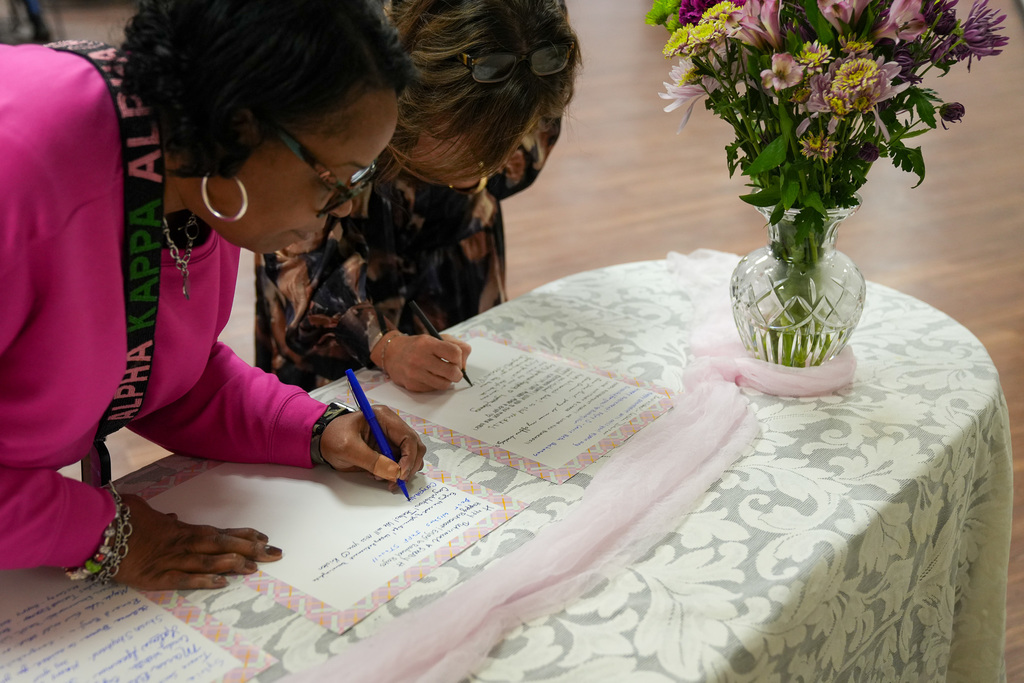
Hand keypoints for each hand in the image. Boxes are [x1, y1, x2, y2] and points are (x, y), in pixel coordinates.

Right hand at [114, 494, 281, 589]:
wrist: (97, 529)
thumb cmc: (120, 517)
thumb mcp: (145, 511)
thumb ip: (163, 517)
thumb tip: (174, 517)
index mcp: (182, 529)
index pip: (220, 532)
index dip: (243, 535)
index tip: (264, 537)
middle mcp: (182, 543)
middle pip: (222, 544)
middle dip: (250, 549)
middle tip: (275, 553)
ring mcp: (171, 560)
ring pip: (209, 561)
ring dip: (233, 564)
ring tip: (255, 567)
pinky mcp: (156, 577)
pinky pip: (184, 579)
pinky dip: (204, 581)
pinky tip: (222, 583)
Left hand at [319, 408, 425, 491]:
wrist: (321, 442)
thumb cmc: (332, 437)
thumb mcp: (349, 448)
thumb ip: (372, 460)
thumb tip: (394, 472)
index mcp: (384, 418)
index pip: (408, 437)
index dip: (409, 457)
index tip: (401, 473)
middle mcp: (391, 427)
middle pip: (414, 447)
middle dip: (409, 466)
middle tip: (398, 480)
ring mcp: (390, 440)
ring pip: (410, 457)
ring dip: (403, 471)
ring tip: (386, 480)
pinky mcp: (386, 451)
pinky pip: (399, 464)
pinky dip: (394, 474)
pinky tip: (380, 477)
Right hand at [380, 333, 471, 391]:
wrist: (392, 354)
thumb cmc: (419, 346)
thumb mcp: (436, 338)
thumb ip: (456, 346)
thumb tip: (464, 366)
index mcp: (427, 343)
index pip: (454, 353)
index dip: (459, 358)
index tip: (455, 359)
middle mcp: (419, 358)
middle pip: (452, 371)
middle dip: (457, 373)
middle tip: (454, 371)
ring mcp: (414, 373)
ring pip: (444, 384)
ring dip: (447, 381)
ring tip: (443, 375)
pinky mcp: (412, 385)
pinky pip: (433, 389)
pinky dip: (435, 385)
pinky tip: (430, 377)